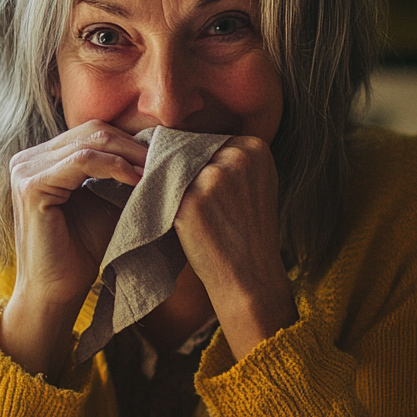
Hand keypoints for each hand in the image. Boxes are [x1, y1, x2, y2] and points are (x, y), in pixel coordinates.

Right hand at [0, 121, 147, 376]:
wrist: (57, 292)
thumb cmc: (83, 253)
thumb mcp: (106, 204)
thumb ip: (121, 176)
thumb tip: (161, 151)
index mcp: (43, 160)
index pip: (92, 134)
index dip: (130, 140)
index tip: (165, 154)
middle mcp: (28, 159)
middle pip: (92, 132)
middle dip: (133, 144)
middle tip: (167, 158)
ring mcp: (25, 170)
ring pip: (89, 143)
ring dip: (129, 155)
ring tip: (156, 169)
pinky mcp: (31, 186)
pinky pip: (81, 162)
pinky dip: (114, 167)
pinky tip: (137, 180)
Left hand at [173, 136, 297, 359]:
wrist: (249, 275)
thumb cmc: (248, 232)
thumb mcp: (254, 185)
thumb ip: (231, 160)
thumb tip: (187, 141)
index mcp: (255, 148)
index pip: (209, 141)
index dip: (197, 163)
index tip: (201, 186)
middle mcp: (237, 156)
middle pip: (189, 151)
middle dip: (181, 172)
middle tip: (185, 198)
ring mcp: (214, 176)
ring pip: (173, 169)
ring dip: (169, 187)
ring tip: (180, 209)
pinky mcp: (191, 198)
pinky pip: (163, 190)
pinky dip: (161, 202)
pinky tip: (170, 217)